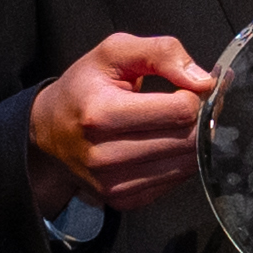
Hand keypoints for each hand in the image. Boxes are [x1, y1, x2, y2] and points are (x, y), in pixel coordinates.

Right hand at [31, 31, 216, 215]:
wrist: (47, 134)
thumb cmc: (84, 88)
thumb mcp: (113, 52)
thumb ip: (161, 53)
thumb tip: (204, 80)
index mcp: (101, 113)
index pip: (180, 110)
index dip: (193, 95)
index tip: (184, 88)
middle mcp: (105, 155)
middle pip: (188, 140)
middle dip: (197, 119)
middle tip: (185, 106)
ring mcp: (114, 184)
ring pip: (187, 164)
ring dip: (192, 142)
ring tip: (173, 124)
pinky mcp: (124, 201)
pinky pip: (175, 182)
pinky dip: (177, 161)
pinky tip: (161, 145)